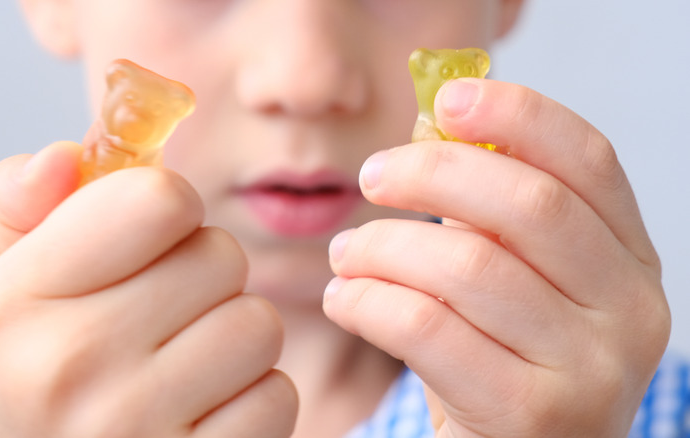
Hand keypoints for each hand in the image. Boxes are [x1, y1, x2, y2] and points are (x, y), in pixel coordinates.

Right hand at [0, 142, 297, 437]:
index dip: (170, 206)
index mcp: (19, 299)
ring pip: (260, 324)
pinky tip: (205, 411)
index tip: (153, 233)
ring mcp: (136, 427)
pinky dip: (253, 397)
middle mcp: (72, 364)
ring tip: (186, 362)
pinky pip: (277, 395)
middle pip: (222, 255)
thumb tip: (62, 156)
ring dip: (234, 336)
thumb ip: (25, 209)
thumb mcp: (12, 289)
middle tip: (165, 310)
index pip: (157, 200)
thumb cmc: (39, 373)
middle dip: (205, 274)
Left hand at [323, 79, 669, 436]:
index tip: (448, 97)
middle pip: (528, 204)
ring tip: (345, 252)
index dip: (517, 116)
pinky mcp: (529, 413)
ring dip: (382, 247)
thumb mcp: (517, 280)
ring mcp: (589, 368)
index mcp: (631, 260)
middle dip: (431, 173)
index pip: (588, 160)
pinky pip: (427, 329)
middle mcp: (630, 311)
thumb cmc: (505, 356)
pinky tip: (347, 297)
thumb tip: (432, 128)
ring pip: (467, 266)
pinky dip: (368, 301)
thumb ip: (491, 213)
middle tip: (372, 175)